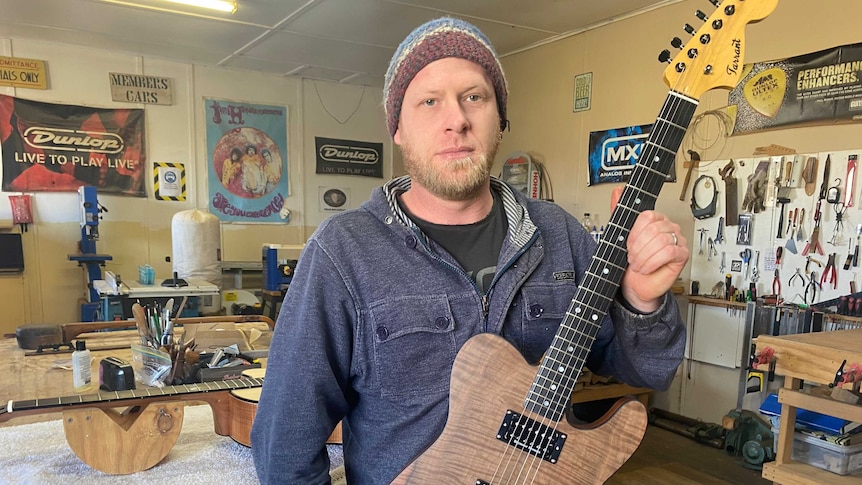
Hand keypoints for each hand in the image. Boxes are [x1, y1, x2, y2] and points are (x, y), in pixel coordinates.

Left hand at [610, 186, 688, 312]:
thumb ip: (619, 212)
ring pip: (661, 240)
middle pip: (654, 228)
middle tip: (633, 257)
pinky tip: (647, 268)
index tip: (628, 245)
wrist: (636, 286)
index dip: (634, 233)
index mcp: (654, 220)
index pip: (647, 215)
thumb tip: (618, 191)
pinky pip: (669, 252)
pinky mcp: (682, 254)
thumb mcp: (620, 235)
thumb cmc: (630, 262)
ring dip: (644, 256)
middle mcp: (667, 227)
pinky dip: (653, 261)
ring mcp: (677, 240)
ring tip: (639, 264)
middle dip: (638, 247)